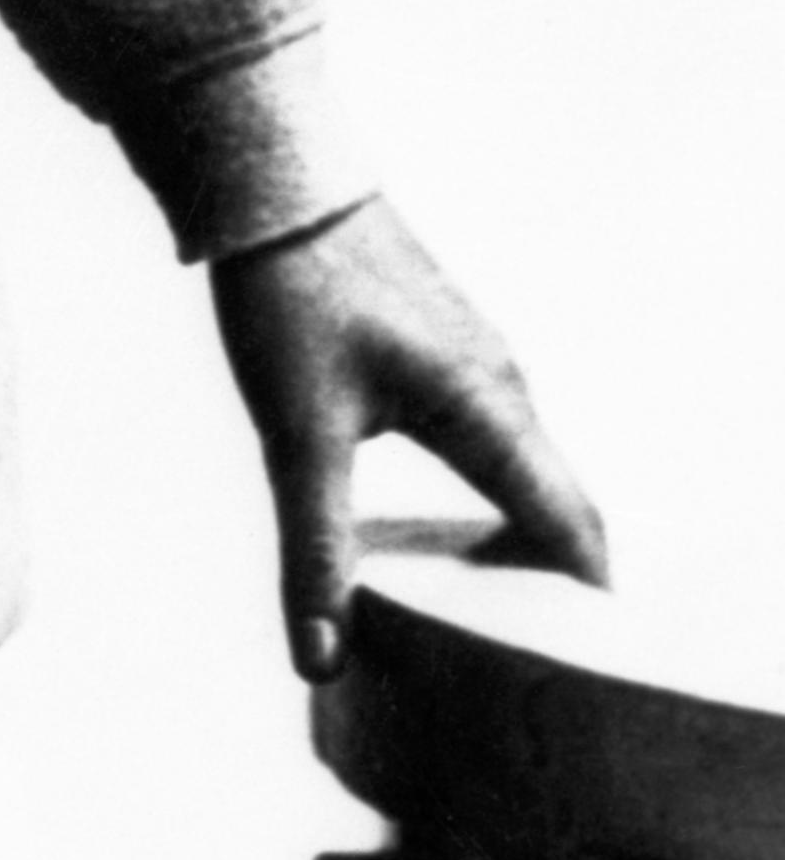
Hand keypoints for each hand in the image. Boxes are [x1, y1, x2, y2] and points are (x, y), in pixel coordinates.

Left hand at [211, 193, 607, 682]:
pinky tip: (452, 529)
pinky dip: (495, 495)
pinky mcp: (446, 347)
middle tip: (539, 670)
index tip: (585, 674)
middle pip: (558, 503)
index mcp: (487, 409)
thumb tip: (320, 657)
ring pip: (526, 468)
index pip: (570, 525)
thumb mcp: (296, 432)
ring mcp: (478, 360)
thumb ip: (314, 546)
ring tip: (500, 620)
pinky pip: (497, 439)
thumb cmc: (291, 296)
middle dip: (558, 586)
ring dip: (526, 538)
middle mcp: (502, 384)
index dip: (586, 606)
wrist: (273, 184)